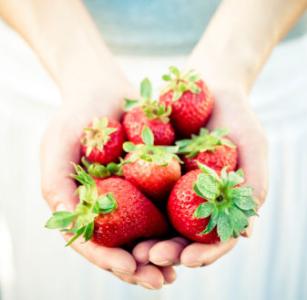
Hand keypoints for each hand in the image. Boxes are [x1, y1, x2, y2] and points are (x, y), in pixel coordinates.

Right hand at [40, 79, 175, 288]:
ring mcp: (131, 194)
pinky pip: (166, 203)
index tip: (129, 268)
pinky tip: (194, 234)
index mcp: (83, 205)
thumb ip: (56, 185)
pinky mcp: (152, 179)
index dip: (108, 259)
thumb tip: (67, 224)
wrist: (104, 88)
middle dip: (141, 266)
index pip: (93, 243)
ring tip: (181, 268)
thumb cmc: (76, 115)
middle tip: (163, 281)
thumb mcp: (59, 145)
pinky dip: (179, 221)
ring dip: (163, 252)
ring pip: (147, 231)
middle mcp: (107, 204)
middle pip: (122, 244)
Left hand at [132, 86, 267, 267]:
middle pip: (180, 236)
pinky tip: (115, 212)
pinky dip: (128, 204)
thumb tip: (247, 232)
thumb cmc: (236, 117)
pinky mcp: (150, 170)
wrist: (209, 87)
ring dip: (144, 237)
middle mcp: (193, 200)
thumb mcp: (252, 146)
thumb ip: (254, 184)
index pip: (212, 239)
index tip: (187, 258)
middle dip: (167, 251)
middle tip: (150, 256)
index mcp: (218, 202)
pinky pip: (138, 190)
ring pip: (157, 221)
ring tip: (132, 247)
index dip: (202, 253)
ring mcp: (170, 187)